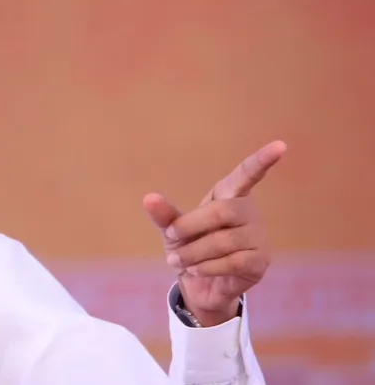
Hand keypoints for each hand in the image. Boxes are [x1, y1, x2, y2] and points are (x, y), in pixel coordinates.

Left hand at [143, 140, 286, 325]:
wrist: (199, 285)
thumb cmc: (189, 247)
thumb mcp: (173, 230)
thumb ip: (164, 214)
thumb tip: (149, 198)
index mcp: (229, 196)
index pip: (246, 175)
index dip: (262, 161)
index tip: (280, 145)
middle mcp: (248, 212)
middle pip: (222, 211)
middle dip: (190, 226)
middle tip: (171, 236)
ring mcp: (257, 237)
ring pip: (224, 241)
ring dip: (193, 253)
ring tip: (178, 260)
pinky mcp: (260, 261)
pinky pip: (231, 262)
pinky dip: (206, 267)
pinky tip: (196, 269)